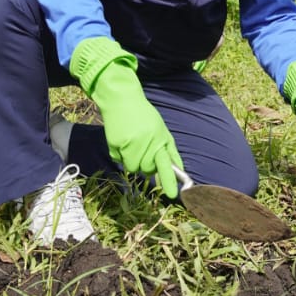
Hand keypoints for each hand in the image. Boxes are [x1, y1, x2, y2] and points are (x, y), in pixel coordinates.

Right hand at [87, 61, 180, 197]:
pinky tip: (123, 140)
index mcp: (159, 139)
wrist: (122, 100)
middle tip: (143, 149)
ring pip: (132, 168)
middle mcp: (146, 143)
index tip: (173, 195)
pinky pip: (119, 160)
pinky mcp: (116, 144)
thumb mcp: (161, 130)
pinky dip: (120, 154)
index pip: (166, 164)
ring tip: (132, 143)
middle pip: (147, 170)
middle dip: (146, 165)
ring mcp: (130, 145)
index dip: (170, 181)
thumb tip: (179, 169)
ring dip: (132, 161)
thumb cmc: (144, 116)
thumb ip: (169, 150)